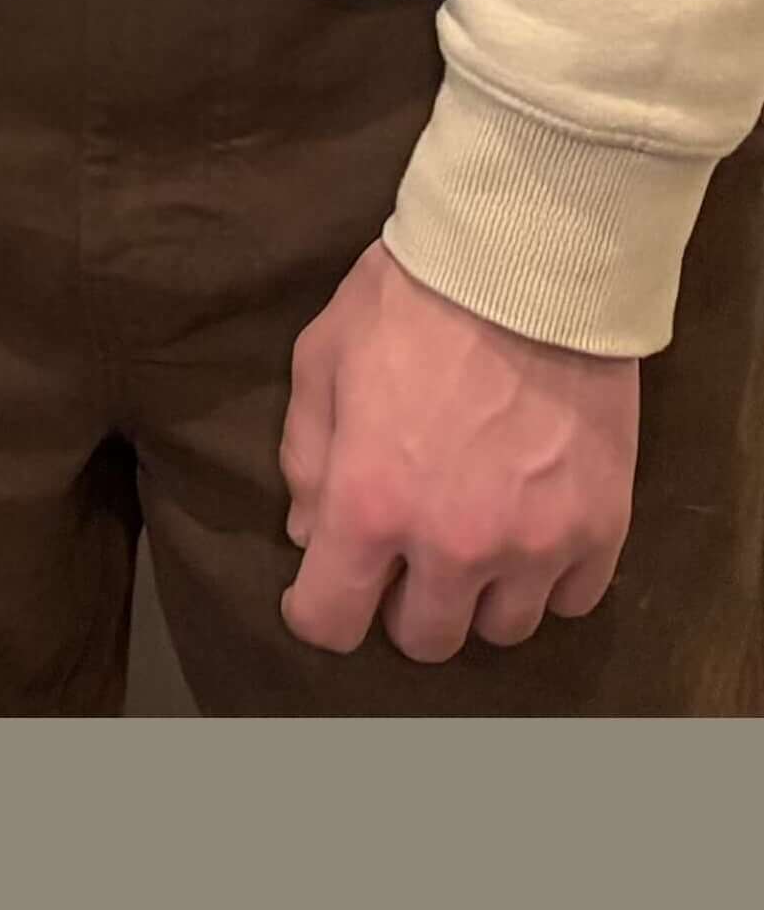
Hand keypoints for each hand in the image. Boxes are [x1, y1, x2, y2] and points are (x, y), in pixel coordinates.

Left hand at [277, 239, 640, 660]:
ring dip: (479, 597)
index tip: (321, 597)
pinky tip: (529, 532)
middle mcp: (454, 546)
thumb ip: (308, 457)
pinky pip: (572, 601)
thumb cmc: (406, 305)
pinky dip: (547, 581)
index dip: (317, 614)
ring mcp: (536, 546)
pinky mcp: (601, 533)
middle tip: (402, 559)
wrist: (523, 270)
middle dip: (403, 606)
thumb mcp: (321, 361)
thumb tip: (309, 532)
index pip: (332, 620)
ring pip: (504, 630)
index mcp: (370, 504)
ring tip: (471, 542)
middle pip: (426, 639)